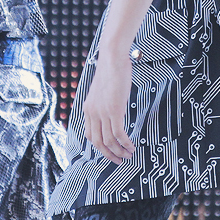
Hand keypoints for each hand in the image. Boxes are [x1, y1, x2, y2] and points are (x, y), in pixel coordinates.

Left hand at [81, 49, 136, 164]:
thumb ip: (103, 102)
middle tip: (119, 160)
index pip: (89, 135)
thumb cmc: (111, 70)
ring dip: (119, 151)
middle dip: (109, 154)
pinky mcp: (114, 110)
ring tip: (129, 155)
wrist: (112, 59)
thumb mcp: (102, 90)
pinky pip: (119, 134)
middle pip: (97, 142)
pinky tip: (132, 146)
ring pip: (109, 141)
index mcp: (87, 109)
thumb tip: (111, 109)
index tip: (109, 152)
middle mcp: (92, 113)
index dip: (99, 147)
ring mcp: (102, 113)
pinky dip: (125, 143)